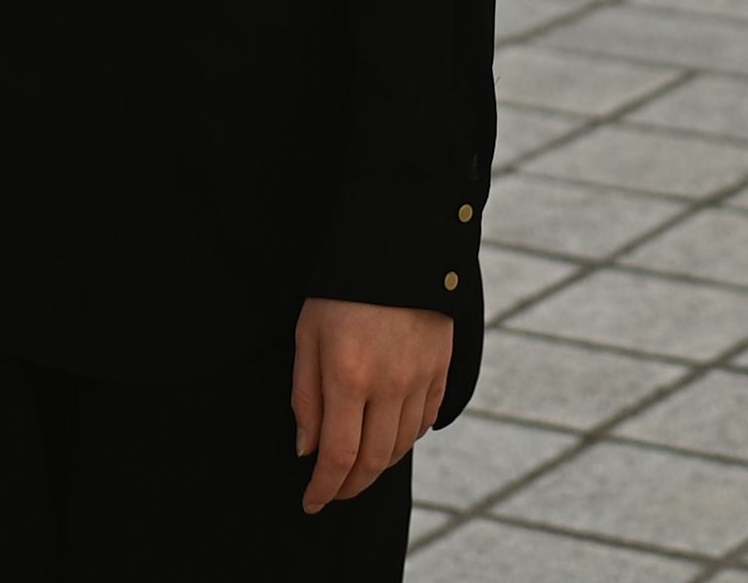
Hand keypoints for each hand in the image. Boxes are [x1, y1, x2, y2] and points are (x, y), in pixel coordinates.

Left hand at [291, 298, 451, 511]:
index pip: (338, 456)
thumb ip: (305, 396)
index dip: (324, 489)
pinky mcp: (442, 367)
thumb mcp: (307, 334)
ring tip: (356, 469)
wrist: (399, 244)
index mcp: (349, 377)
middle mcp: (389, 384)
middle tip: (331, 493)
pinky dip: (406, 441)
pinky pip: (425, 421)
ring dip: (377, 468)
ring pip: (402, 447)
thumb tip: (307, 451)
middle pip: (373, 461)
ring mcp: (421, 378)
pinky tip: (388, 438)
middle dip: (349, 487)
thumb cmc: (342, 289)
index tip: (311, 502)